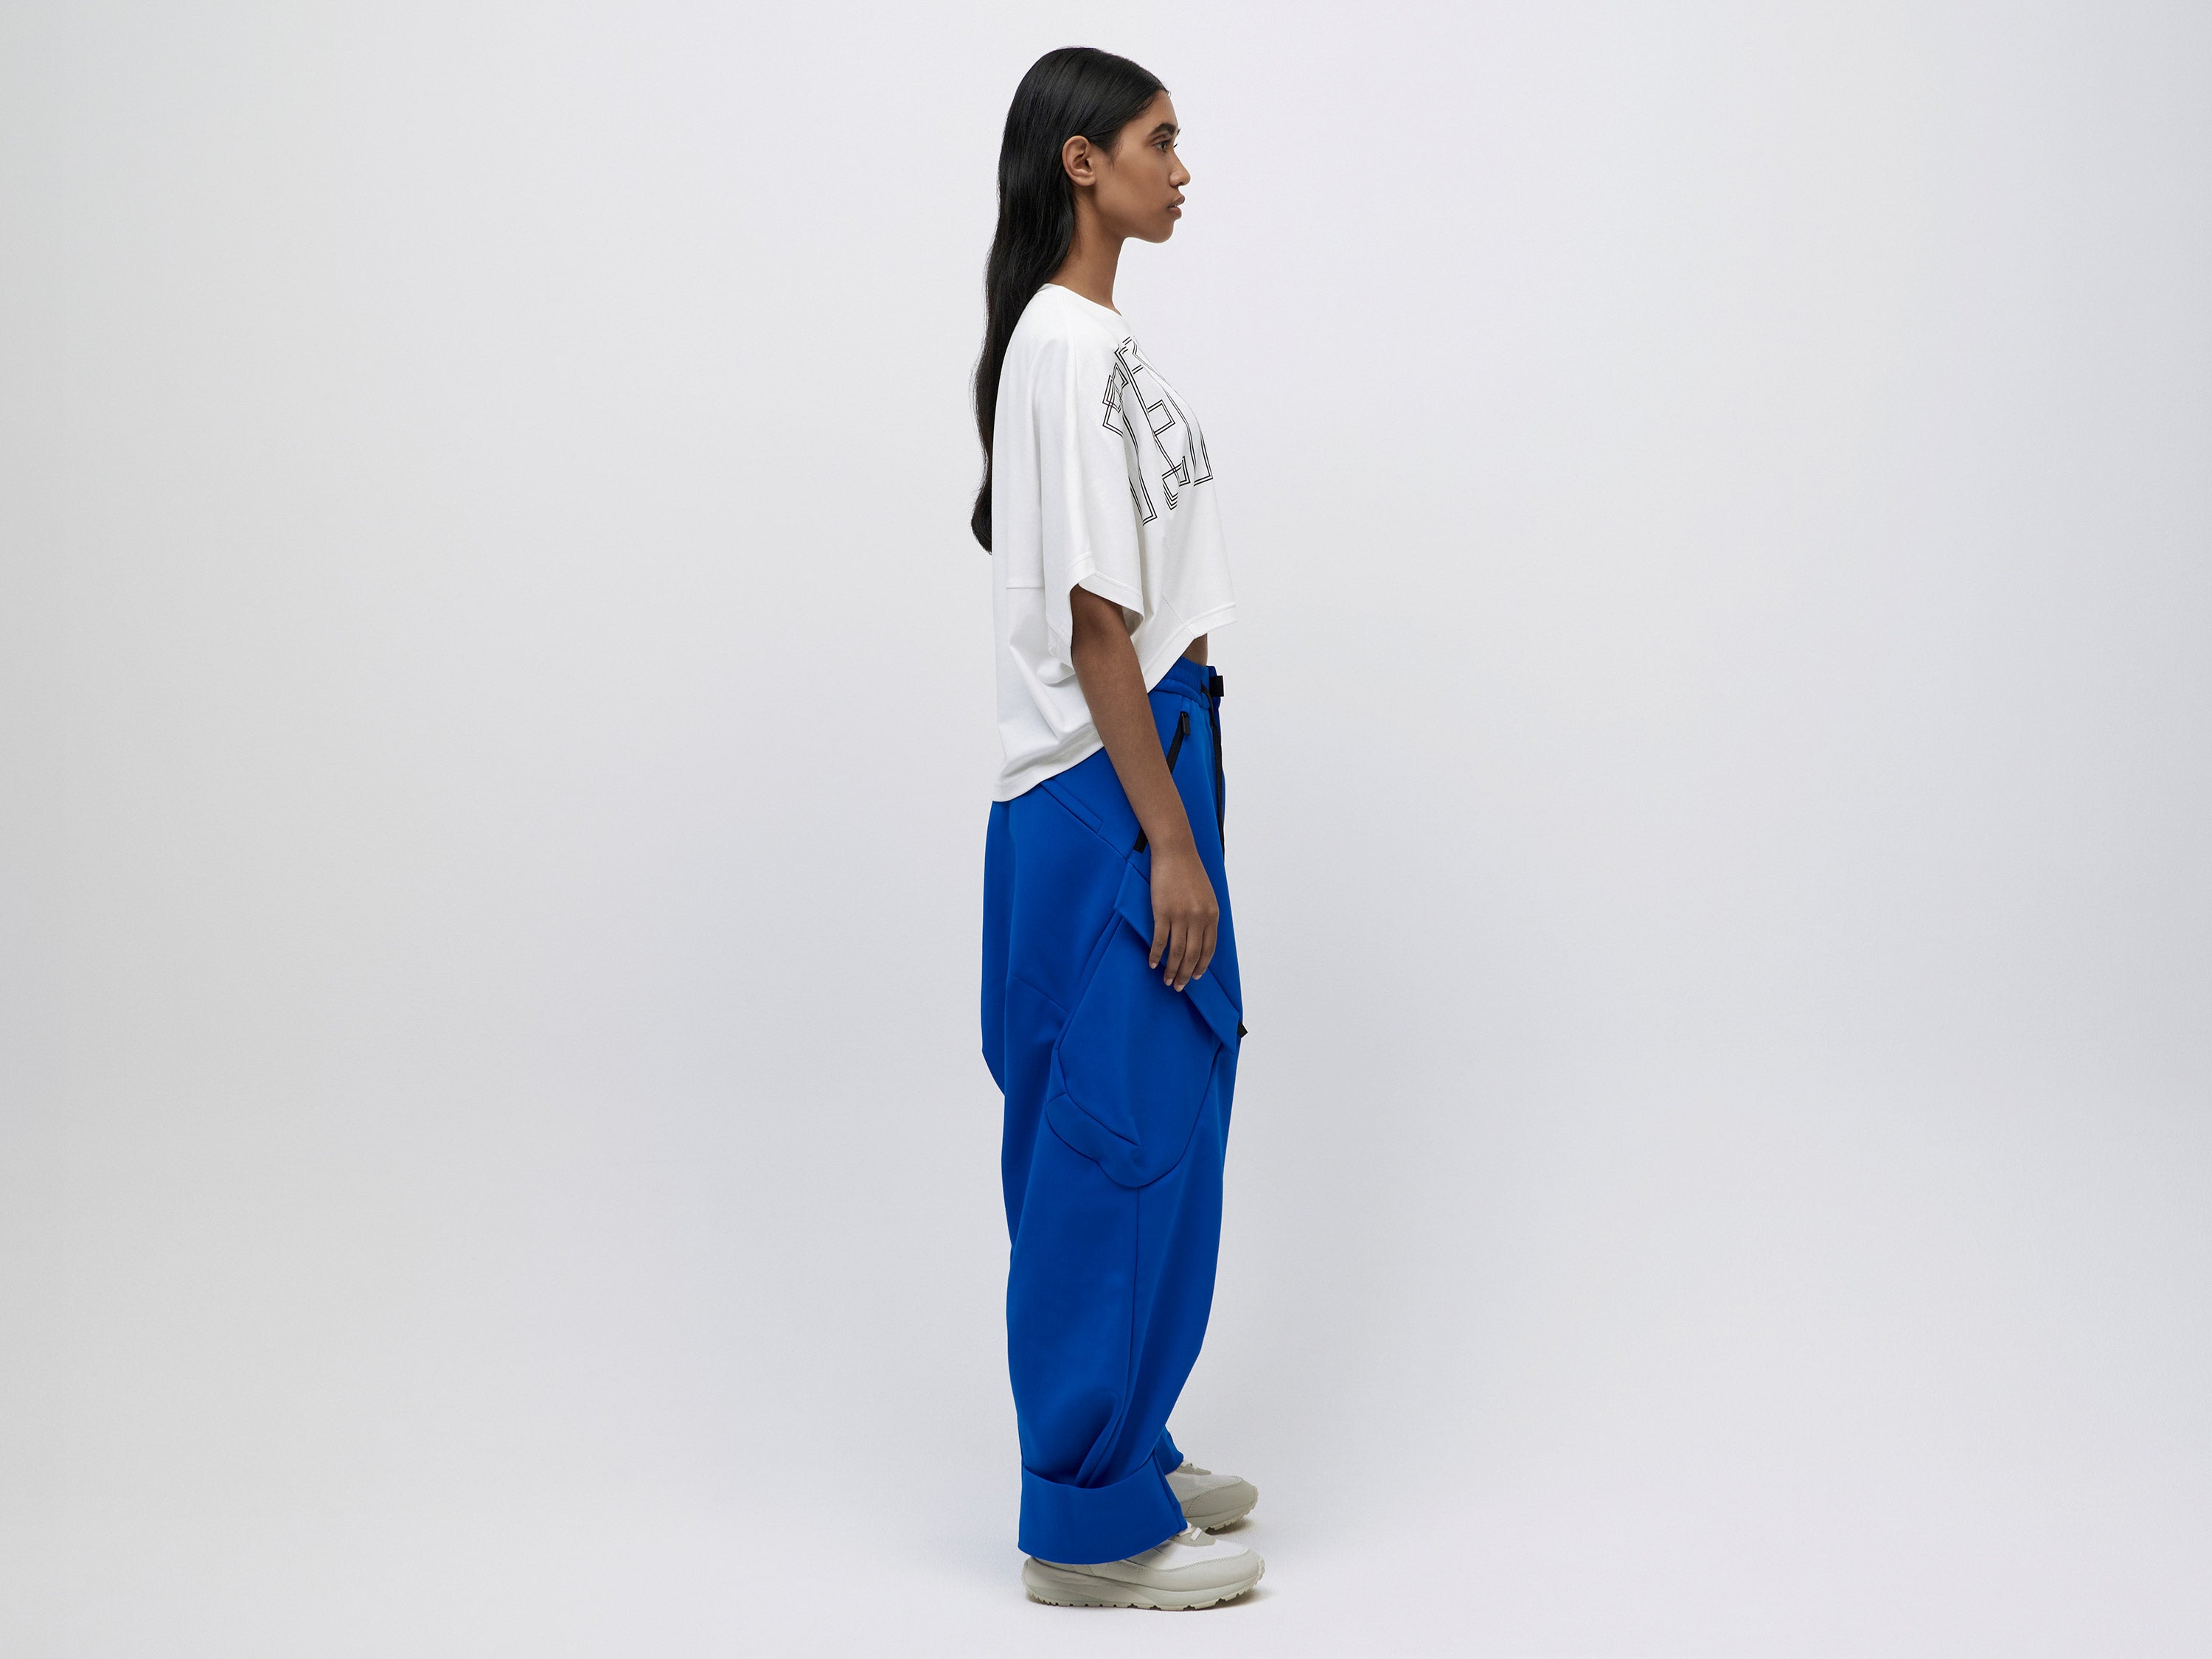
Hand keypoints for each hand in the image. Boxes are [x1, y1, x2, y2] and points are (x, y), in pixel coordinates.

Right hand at [1147, 842, 1219, 990]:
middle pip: (1192, 955)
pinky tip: (1152, 963)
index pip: (1208, 949)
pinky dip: (1156, 954)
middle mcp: (1199, 918)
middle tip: (1179, 986)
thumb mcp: (1207, 895)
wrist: (1175, 852)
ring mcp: (1180, 916)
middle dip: (1186, 974)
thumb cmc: (1190, 871)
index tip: (1196, 976)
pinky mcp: (1162, 912)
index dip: (1201, 965)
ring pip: (1177, 952)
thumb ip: (1206, 915)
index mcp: (1212, 915)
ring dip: (1171, 970)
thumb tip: (1201, 936)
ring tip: (1167, 980)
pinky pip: (1160, 940)